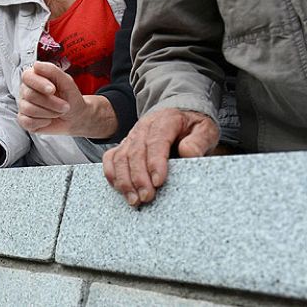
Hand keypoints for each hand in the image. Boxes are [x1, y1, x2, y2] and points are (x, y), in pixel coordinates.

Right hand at [17, 62, 88, 133]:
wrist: (75, 116)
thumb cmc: (70, 97)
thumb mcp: (66, 81)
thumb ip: (52, 71)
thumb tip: (36, 65)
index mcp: (34, 78)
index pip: (27, 77)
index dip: (39, 84)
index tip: (53, 90)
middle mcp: (26, 90)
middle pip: (29, 95)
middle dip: (51, 102)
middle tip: (64, 106)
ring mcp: (23, 105)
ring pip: (29, 109)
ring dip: (49, 113)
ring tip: (58, 112)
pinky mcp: (24, 120)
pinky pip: (27, 122)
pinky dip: (42, 122)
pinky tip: (48, 119)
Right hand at [103, 108, 218, 206]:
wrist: (180, 117)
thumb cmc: (192, 127)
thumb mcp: (205, 130)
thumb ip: (199, 141)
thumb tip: (187, 152)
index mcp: (165, 121)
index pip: (156, 141)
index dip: (155, 162)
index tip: (158, 181)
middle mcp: (144, 127)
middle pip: (135, 152)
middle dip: (138, 177)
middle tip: (146, 197)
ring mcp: (131, 136)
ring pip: (120, 157)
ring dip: (124, 180)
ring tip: (134, 200)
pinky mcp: (124, 145)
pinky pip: (110, 158)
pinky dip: (111, 173)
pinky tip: (119, 188)